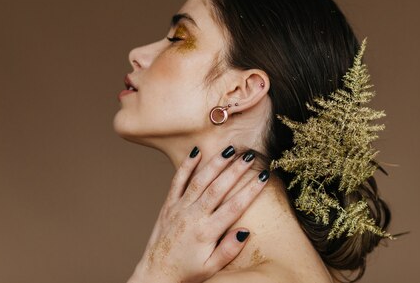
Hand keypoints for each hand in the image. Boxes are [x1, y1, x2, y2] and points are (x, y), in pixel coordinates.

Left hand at [127, 145, 269, 282]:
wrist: (155, 273)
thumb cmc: (187, 272)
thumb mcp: (211, 267)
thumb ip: (229, 250)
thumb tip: (245, 231)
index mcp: (206, 232)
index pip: (234, 207)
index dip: (251, 191)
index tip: (263, 177)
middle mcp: (193, 217)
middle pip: (218, 188)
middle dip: (236, 170)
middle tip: (250, 156)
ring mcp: (179, 208)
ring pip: (199, 180)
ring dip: (215, 163)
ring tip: (230, 149)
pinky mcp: (168, 205)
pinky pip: (177, 181)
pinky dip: (186, 165)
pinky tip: (196, 152)